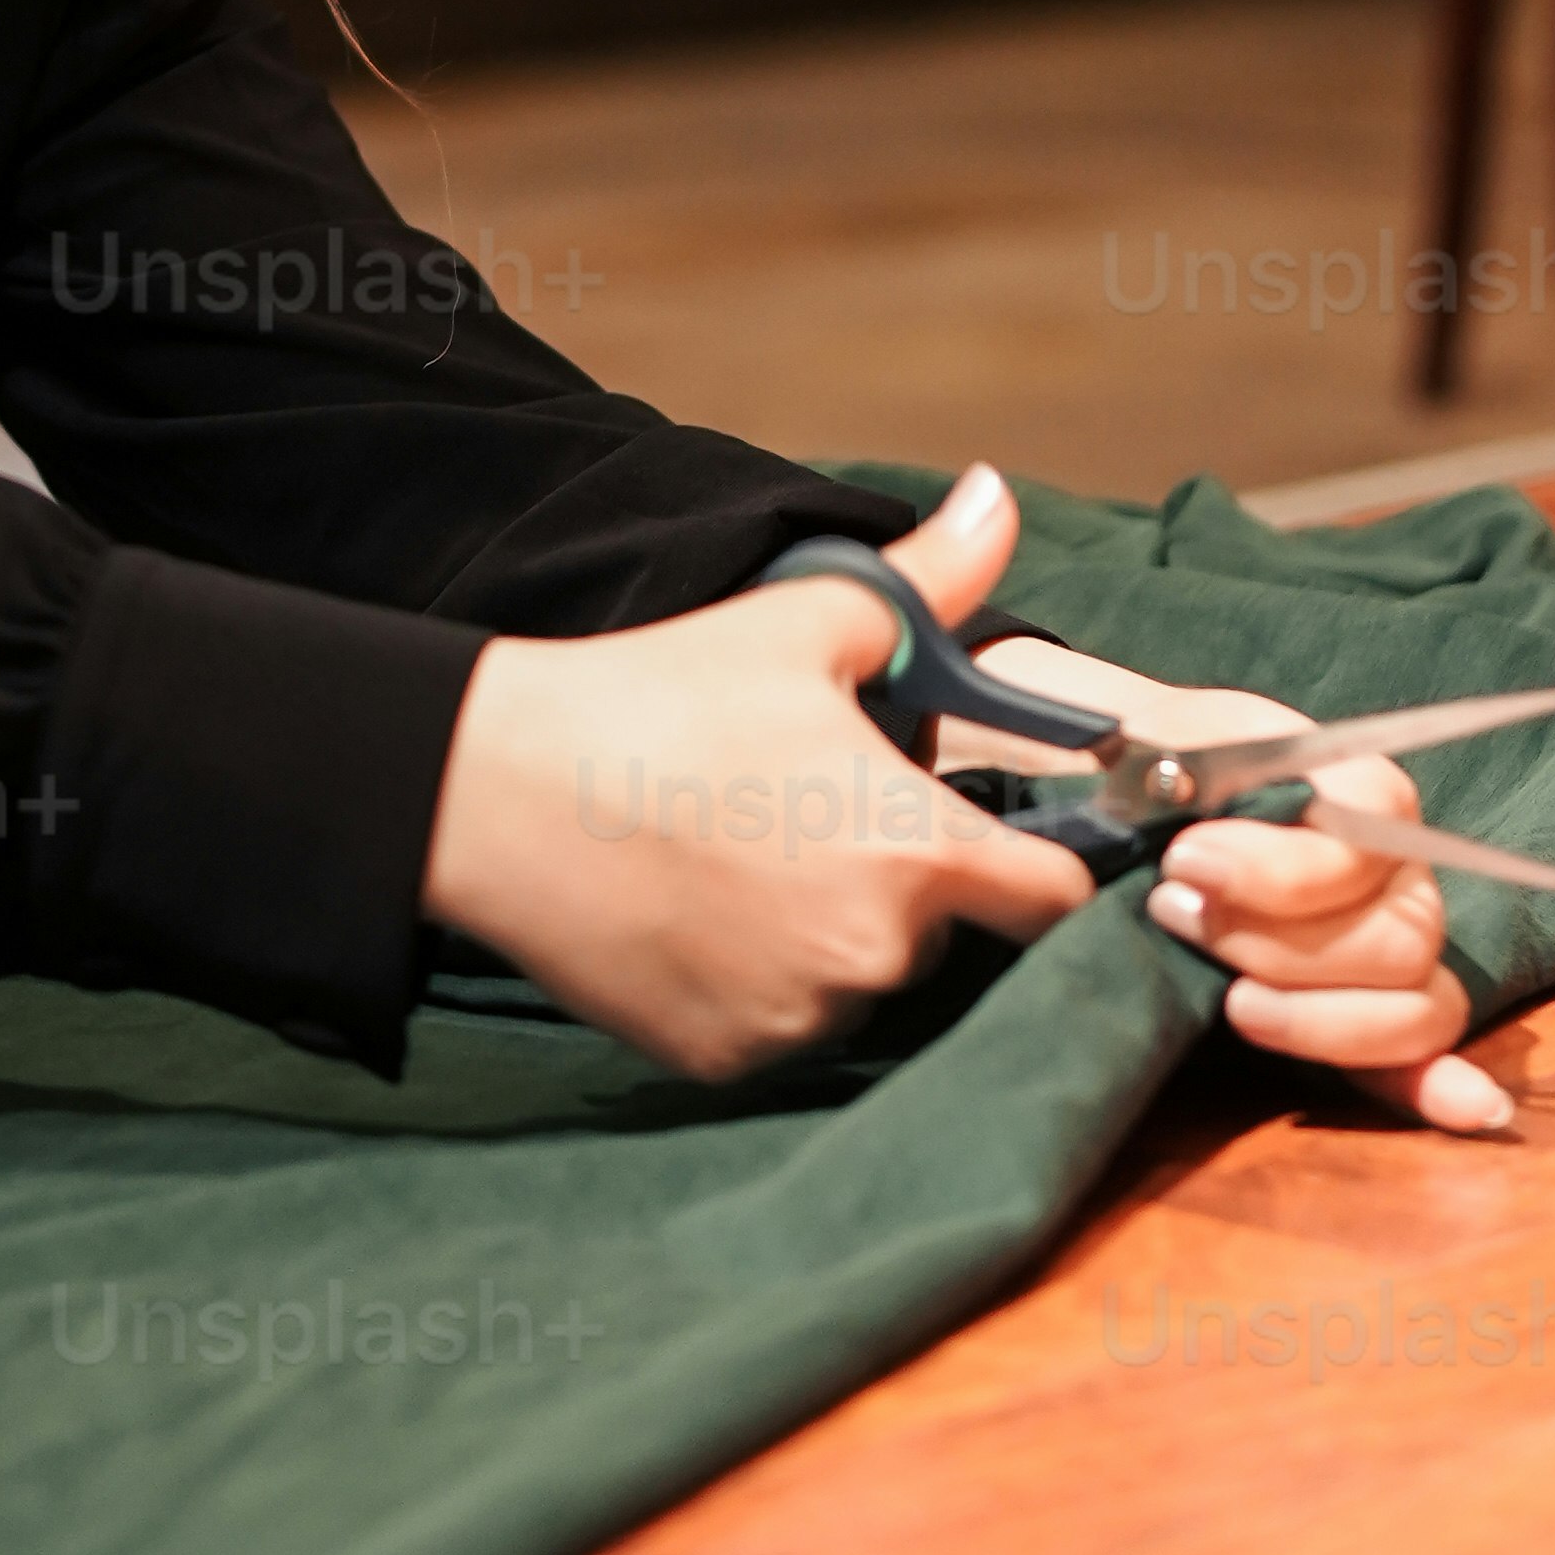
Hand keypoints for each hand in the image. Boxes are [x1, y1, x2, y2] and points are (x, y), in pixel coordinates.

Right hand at [422, 463, 1095, 1078]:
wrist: (501, 790)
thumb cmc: (663, 697)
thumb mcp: (809, 619)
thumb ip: (933, 578)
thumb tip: (997, 496)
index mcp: (918, 852)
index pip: (1052, 901)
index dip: (1037, 869)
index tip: (1000, 846)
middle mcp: (876, 956)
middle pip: (942, 936)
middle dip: (901, 886)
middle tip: (811, 816)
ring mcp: (798, 1018)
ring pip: (856, 982)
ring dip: (828, 939)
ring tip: (740, 859)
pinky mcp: (726, 1058)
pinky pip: (778, 1025)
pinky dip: (754, 983)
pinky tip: (695, 913)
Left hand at [1142, 758, 1513, 1137]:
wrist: (1105, 798)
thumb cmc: (1130, 766)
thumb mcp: (1140, 740)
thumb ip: (1165, 771)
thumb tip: (1181, 841)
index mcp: (1348, 783)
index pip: (1377, 820)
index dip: (1285, 865)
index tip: (1184, 862)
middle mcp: (1389, 868)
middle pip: (1401, 933)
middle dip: (1281, 944)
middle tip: (1174, 917)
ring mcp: (1385, 946)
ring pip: (1415, 1003)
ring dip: (1319, 1018)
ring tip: (1227, 1001)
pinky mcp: (1358, 1014)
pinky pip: (1423, 1052)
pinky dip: (1440, 1083)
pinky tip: (1467, 1110)